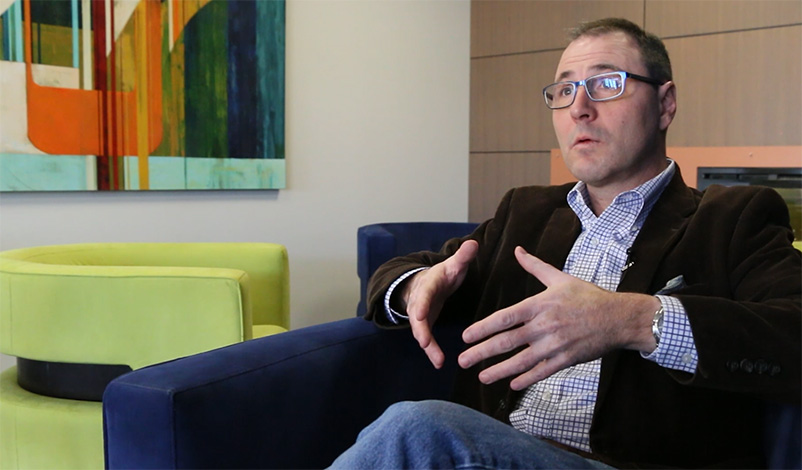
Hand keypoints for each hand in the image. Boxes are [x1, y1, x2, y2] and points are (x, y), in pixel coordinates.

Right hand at [402, 240, 478, 368]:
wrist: (425, 283)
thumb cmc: (442, 274)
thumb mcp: (452, 265)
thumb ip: (462, 257)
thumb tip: (473, 244)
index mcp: (428, 285)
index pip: (423, 294)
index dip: (420, 304)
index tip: (418, 314)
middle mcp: (420, 301)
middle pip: (416, 316)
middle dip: (420, 329)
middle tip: (424, 341)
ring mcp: (420, 315)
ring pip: (420, 332)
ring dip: (428, 346)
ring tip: (437, 360)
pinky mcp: (424, 327)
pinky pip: (427, 341)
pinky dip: (431, 352)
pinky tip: (439, 364)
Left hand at [458, 246, 658, 389]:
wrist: (619, 317)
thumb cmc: (588, 296)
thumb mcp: (560, 278)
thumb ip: (535, 266)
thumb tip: (517, 250)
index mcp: (539, 305)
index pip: (504, 318)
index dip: (483, 328)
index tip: (465, 337)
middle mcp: (544, 325)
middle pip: (507, 342)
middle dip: (482, 352)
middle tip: (462, 360)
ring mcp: (555, 344)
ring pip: (521, 361)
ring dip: (498, 371)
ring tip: (481, 377)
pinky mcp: (567, 359)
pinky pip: (542, 371)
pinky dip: (526, 378)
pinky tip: (512, 385)